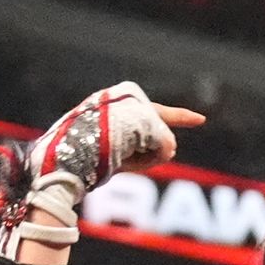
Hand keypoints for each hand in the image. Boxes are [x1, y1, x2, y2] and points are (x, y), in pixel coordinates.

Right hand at [1, 83, 205, 249]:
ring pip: (163, 139)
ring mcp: (130, 104)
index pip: (151, 112)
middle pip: (158, 133)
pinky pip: (165, 143)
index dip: (179, 116)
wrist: (63, 163)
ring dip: (147, 159)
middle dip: (148, 155)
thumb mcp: (110, 156)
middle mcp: (121, 98)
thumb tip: (170, 149)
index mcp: (109, 106)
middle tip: (119, 161)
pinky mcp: (139, 115)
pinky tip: (123, 157)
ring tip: (116, 159)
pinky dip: (151, 159)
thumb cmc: (78, 166)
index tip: (201, 120)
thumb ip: (135, 148)